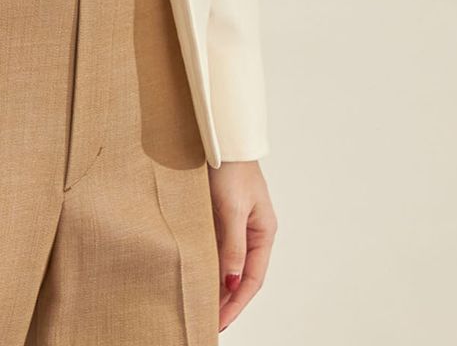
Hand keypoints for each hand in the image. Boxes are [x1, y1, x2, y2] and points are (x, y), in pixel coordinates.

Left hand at [208, 159, 277, 330]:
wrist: (217, 135)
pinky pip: (212, 245)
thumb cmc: (230, 167)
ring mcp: (233, 223)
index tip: (219, 322)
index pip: (252, 279)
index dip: (236, 303)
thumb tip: (232, 281)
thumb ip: (232, 245)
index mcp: (263, 232)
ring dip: (214, 283)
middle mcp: (250, 231)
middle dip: (226, 299)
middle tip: (206, 320)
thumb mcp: (232, 208)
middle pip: (240, 274)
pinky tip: (192, 273)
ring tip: (199, 304)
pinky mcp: (215, 214)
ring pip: (225, 262)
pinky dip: (205, 262)